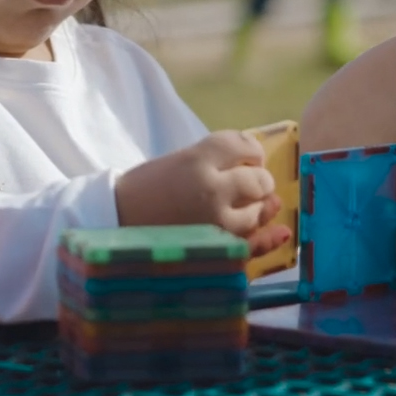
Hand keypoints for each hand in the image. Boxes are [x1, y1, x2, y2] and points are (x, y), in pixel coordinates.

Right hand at [115, 130, 284, 250]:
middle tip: (249, 183)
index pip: (241, 144)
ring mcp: (217, 224)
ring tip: (243, 206)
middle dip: (258, 179)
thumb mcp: (177, 162)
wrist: (114, 225)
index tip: (248, 155)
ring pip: (258, 211)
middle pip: (258, 179)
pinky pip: (253, 246)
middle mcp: (211, 190)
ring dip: (256, 207)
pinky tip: (281, 232)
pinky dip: (270, 239)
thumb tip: (262, 173)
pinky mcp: (217, 251)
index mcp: (196, 161)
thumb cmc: (146, 191)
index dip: (250, 148)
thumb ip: (216, 162)